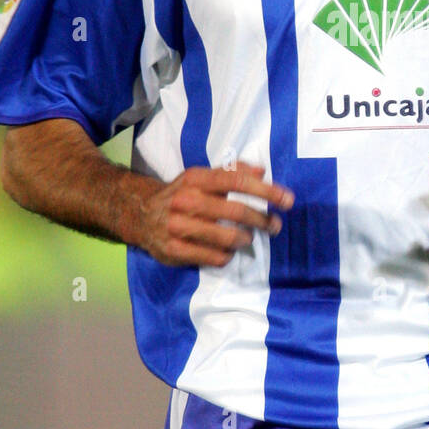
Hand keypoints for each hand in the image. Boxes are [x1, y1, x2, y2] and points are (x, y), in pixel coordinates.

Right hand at [135, 163, 293, 267]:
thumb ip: (232, 172)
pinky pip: (212, 257)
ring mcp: (178, 227)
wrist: (140, 215)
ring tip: (248, 238)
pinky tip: (228, 252)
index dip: (266, 190)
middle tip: (275, 225)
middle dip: (262, 219)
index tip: (288, 199)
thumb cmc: (182, 194)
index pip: (236, 181)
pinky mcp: (174, 250)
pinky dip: (226, 256)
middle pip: (235, 211)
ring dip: (244, 239)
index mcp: (196, 179)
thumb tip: (262, 171)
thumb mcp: (202, 177)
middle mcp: (186, 200)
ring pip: (226, 237)